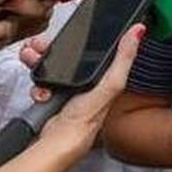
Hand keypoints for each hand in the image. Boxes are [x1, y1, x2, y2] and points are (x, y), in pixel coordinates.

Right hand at [37, 24, 143, 152]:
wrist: (59, 141)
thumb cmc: (86, 119)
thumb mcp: (110, 84)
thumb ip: (124, 58)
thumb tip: (138, 32)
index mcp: (105, 75)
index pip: (92, 47)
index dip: (78, 36)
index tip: (66, 31)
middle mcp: (87, 81)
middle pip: (67, 54)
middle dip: (50, 48)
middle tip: (39, 47)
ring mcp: (68, 88)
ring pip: (51, 65)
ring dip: (39, 61)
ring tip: (33, 60)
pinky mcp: (52, 96)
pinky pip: (41, 81)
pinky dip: (37, 83)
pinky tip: (41, 89)